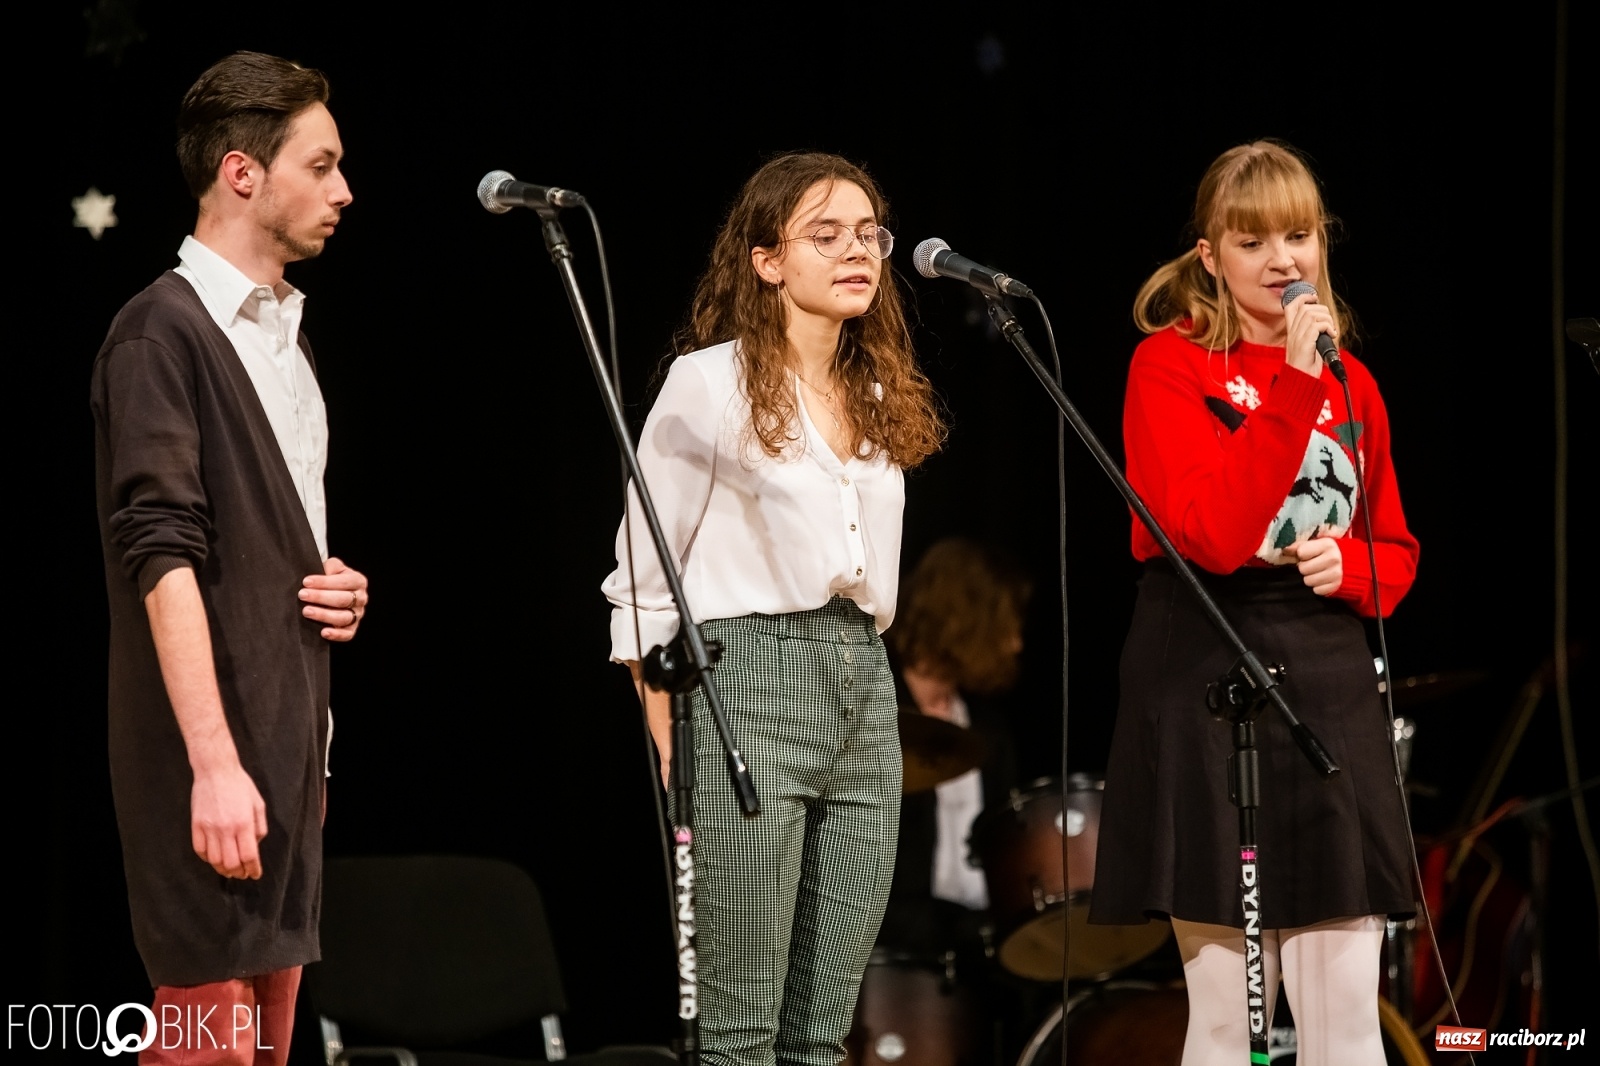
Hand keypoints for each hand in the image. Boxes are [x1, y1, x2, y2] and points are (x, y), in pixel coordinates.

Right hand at [191, 763, 267, 878]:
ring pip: (214, 860)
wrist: (215, 771)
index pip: (249, 855)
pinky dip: (207, 859)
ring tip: (229, 870)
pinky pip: (200, 850)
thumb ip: (259, 828)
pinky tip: (214, 859)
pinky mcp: (196, 825)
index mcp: (244, 823)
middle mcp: (226, 828)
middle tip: (242, 874)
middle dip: (238, 872)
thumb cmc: (241, 786)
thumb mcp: (258, 805)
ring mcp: (208, 828)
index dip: (253, 869)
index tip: (255, 874)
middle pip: (231, 863)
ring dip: (223, 869)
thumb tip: (255, 846)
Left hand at [300, 557, 368, 641]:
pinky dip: (336, 634)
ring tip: (306, 611)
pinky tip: (323, 632)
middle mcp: (361, 598)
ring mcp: (357, 615)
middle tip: (302, 595)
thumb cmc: (331, 578)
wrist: (335, 590)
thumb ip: (330, 566)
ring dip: (324, 615)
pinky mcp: (352, 628)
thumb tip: (321, 573)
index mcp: (358, 581)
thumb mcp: (333, 567)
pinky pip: (347, 634)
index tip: (306, 582)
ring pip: (344, 617)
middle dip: (321, 597)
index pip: (343, 582)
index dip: (324, 582)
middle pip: (343, 599)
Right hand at [1283, 289, 1336, 376]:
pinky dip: (1328, 327)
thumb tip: (1326, 323)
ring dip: (1327, 319)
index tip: (1314, 298)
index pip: (1290, 306)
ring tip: (1331, 330)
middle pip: (1305, 308)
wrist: (1300, 382)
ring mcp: (1297, 337)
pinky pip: (1318, 325)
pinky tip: (1331, 336)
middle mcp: (1292, 332)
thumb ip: (1313, 333)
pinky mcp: (1304, 343)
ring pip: (1312, 314)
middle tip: (1329, 324)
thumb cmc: (1306, 366)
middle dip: (1322, 310)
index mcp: (1291, 332)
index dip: (1302, 297)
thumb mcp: (1308, 346)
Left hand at [1284, 535, 1343, 595]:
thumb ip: (1300, 545)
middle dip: (1305, 568)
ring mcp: (1336, 574)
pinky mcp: (1336, 586)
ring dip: (1310, 578)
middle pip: (1303, 568)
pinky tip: (1324, 580)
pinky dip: (1318, 587)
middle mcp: (1334, 558)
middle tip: (1313, 565)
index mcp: (1328, 544)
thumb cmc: (1328, 553)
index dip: (1301, 555)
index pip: (1301, 552)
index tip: (1307, 555)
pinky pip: (1316, 590)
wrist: (1354, 566)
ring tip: (1318, 572)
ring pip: (1307, 581)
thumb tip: (1285, 550)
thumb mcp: (1317, 544)